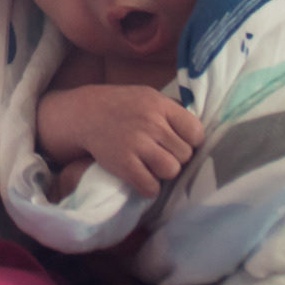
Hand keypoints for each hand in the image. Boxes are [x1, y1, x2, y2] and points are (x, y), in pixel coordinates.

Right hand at [39, 84, 204, 198]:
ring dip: (164, 172)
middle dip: (175, 157)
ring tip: (153, 165)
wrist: (85, 113)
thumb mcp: (148, 97)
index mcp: (160, 105)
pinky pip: (151, 186)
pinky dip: (149, 187)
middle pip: (185, 155)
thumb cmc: (123, 106)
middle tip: (161, 153)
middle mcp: (151, 124)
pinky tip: (142, 178)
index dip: (191, 142)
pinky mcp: (124, 164)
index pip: (195, 132)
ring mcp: (137, 144)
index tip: (180, 142)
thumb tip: (199, 135)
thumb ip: (172, 112)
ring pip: (171, 171)